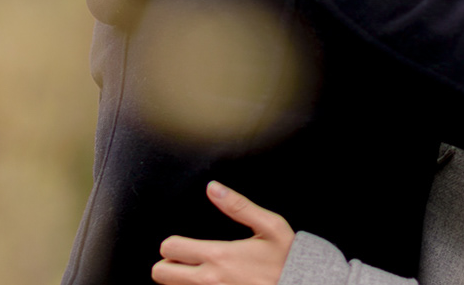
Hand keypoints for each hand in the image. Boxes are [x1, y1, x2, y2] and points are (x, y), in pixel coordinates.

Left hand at [152, 181, 295, 284]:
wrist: (303, 284)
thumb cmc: (288, 260)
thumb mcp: (270, 226)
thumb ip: (239, 206)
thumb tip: (214, 188)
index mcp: (219, 256)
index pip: (169, 249)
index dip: (172, 243)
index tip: (182, 244)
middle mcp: (210, 281)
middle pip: (161, 274)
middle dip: (167, 265)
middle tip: (183, 261)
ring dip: (181, 281)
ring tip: (198, 273)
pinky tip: (212, 283)